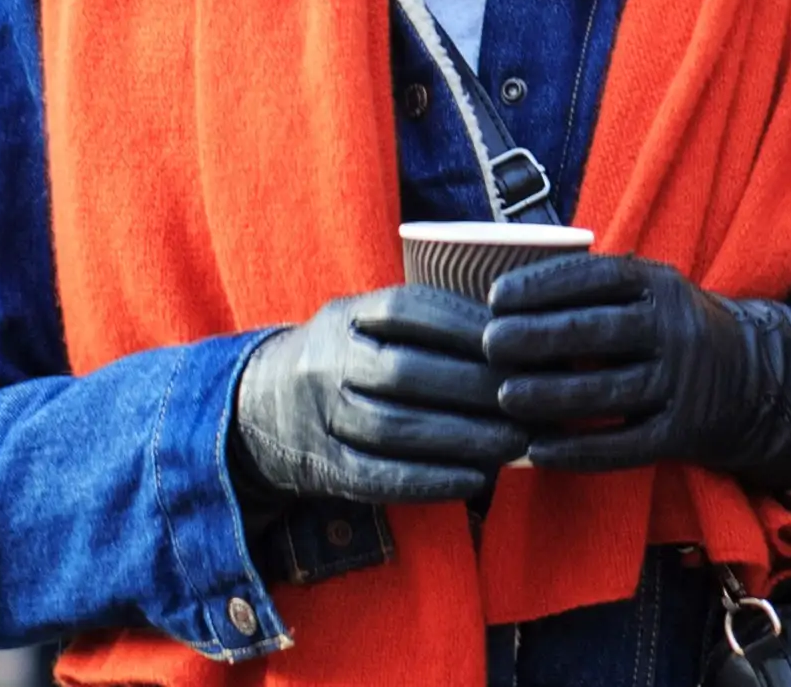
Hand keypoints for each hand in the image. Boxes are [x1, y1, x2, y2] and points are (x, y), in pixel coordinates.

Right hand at [229, 286, 520, 503]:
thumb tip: (521, 331)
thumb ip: (428, 322)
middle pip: (404, 371)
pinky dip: (429, 481)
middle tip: (532, 400)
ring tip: (515, 443)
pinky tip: (474, 480)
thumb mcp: (368, 322)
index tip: (519, 340)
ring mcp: (318, 417)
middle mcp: (325, 362)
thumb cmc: (348, 359)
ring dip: (461, 437)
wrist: (257, 410)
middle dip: (475, 387)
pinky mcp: (321, 467)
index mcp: (345, 316)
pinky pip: (376, 477)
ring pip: (392, 427)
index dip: (465, 324)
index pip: (407, 310)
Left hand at [481, 254, 790, 488]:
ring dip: (551, 395)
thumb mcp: (650, 294)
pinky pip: (624, 445)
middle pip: (599, 332)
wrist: (753, 382)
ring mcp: (683, 383)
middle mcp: (677, 330)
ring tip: (504, 396)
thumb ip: (594, 290)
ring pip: (608, 391)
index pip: (598, 278)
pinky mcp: (684, 432)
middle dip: (538, 337)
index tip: (494, 295)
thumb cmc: (671, 332)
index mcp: (662, 286)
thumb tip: (505, 288)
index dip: (544, 285)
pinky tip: (537, 451)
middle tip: (490, 344)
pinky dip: (578, 450)